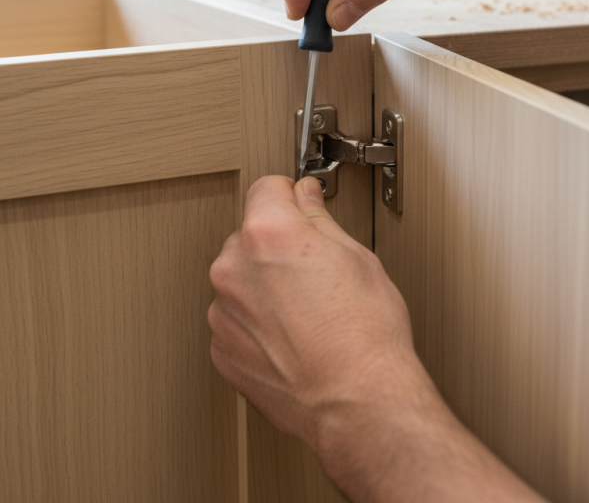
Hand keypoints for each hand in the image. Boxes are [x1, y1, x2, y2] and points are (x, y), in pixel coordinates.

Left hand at [207, 175, 426, 454]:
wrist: (357, 400)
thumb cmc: (366, 333)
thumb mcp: (356, 256)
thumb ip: (319, 219)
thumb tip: (306, 198)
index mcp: (268, 233)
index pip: (267, 188)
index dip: (291, 195)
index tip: (302, 204)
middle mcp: (234, 268)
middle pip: (251, 235)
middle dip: (278, 244)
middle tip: (316, 269)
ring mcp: (223, 312)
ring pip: (242, 279)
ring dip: (266, 285)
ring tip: (309, 310)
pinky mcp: (222, 349)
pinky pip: (236, 319)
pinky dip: (258, 322)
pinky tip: (294, 335)